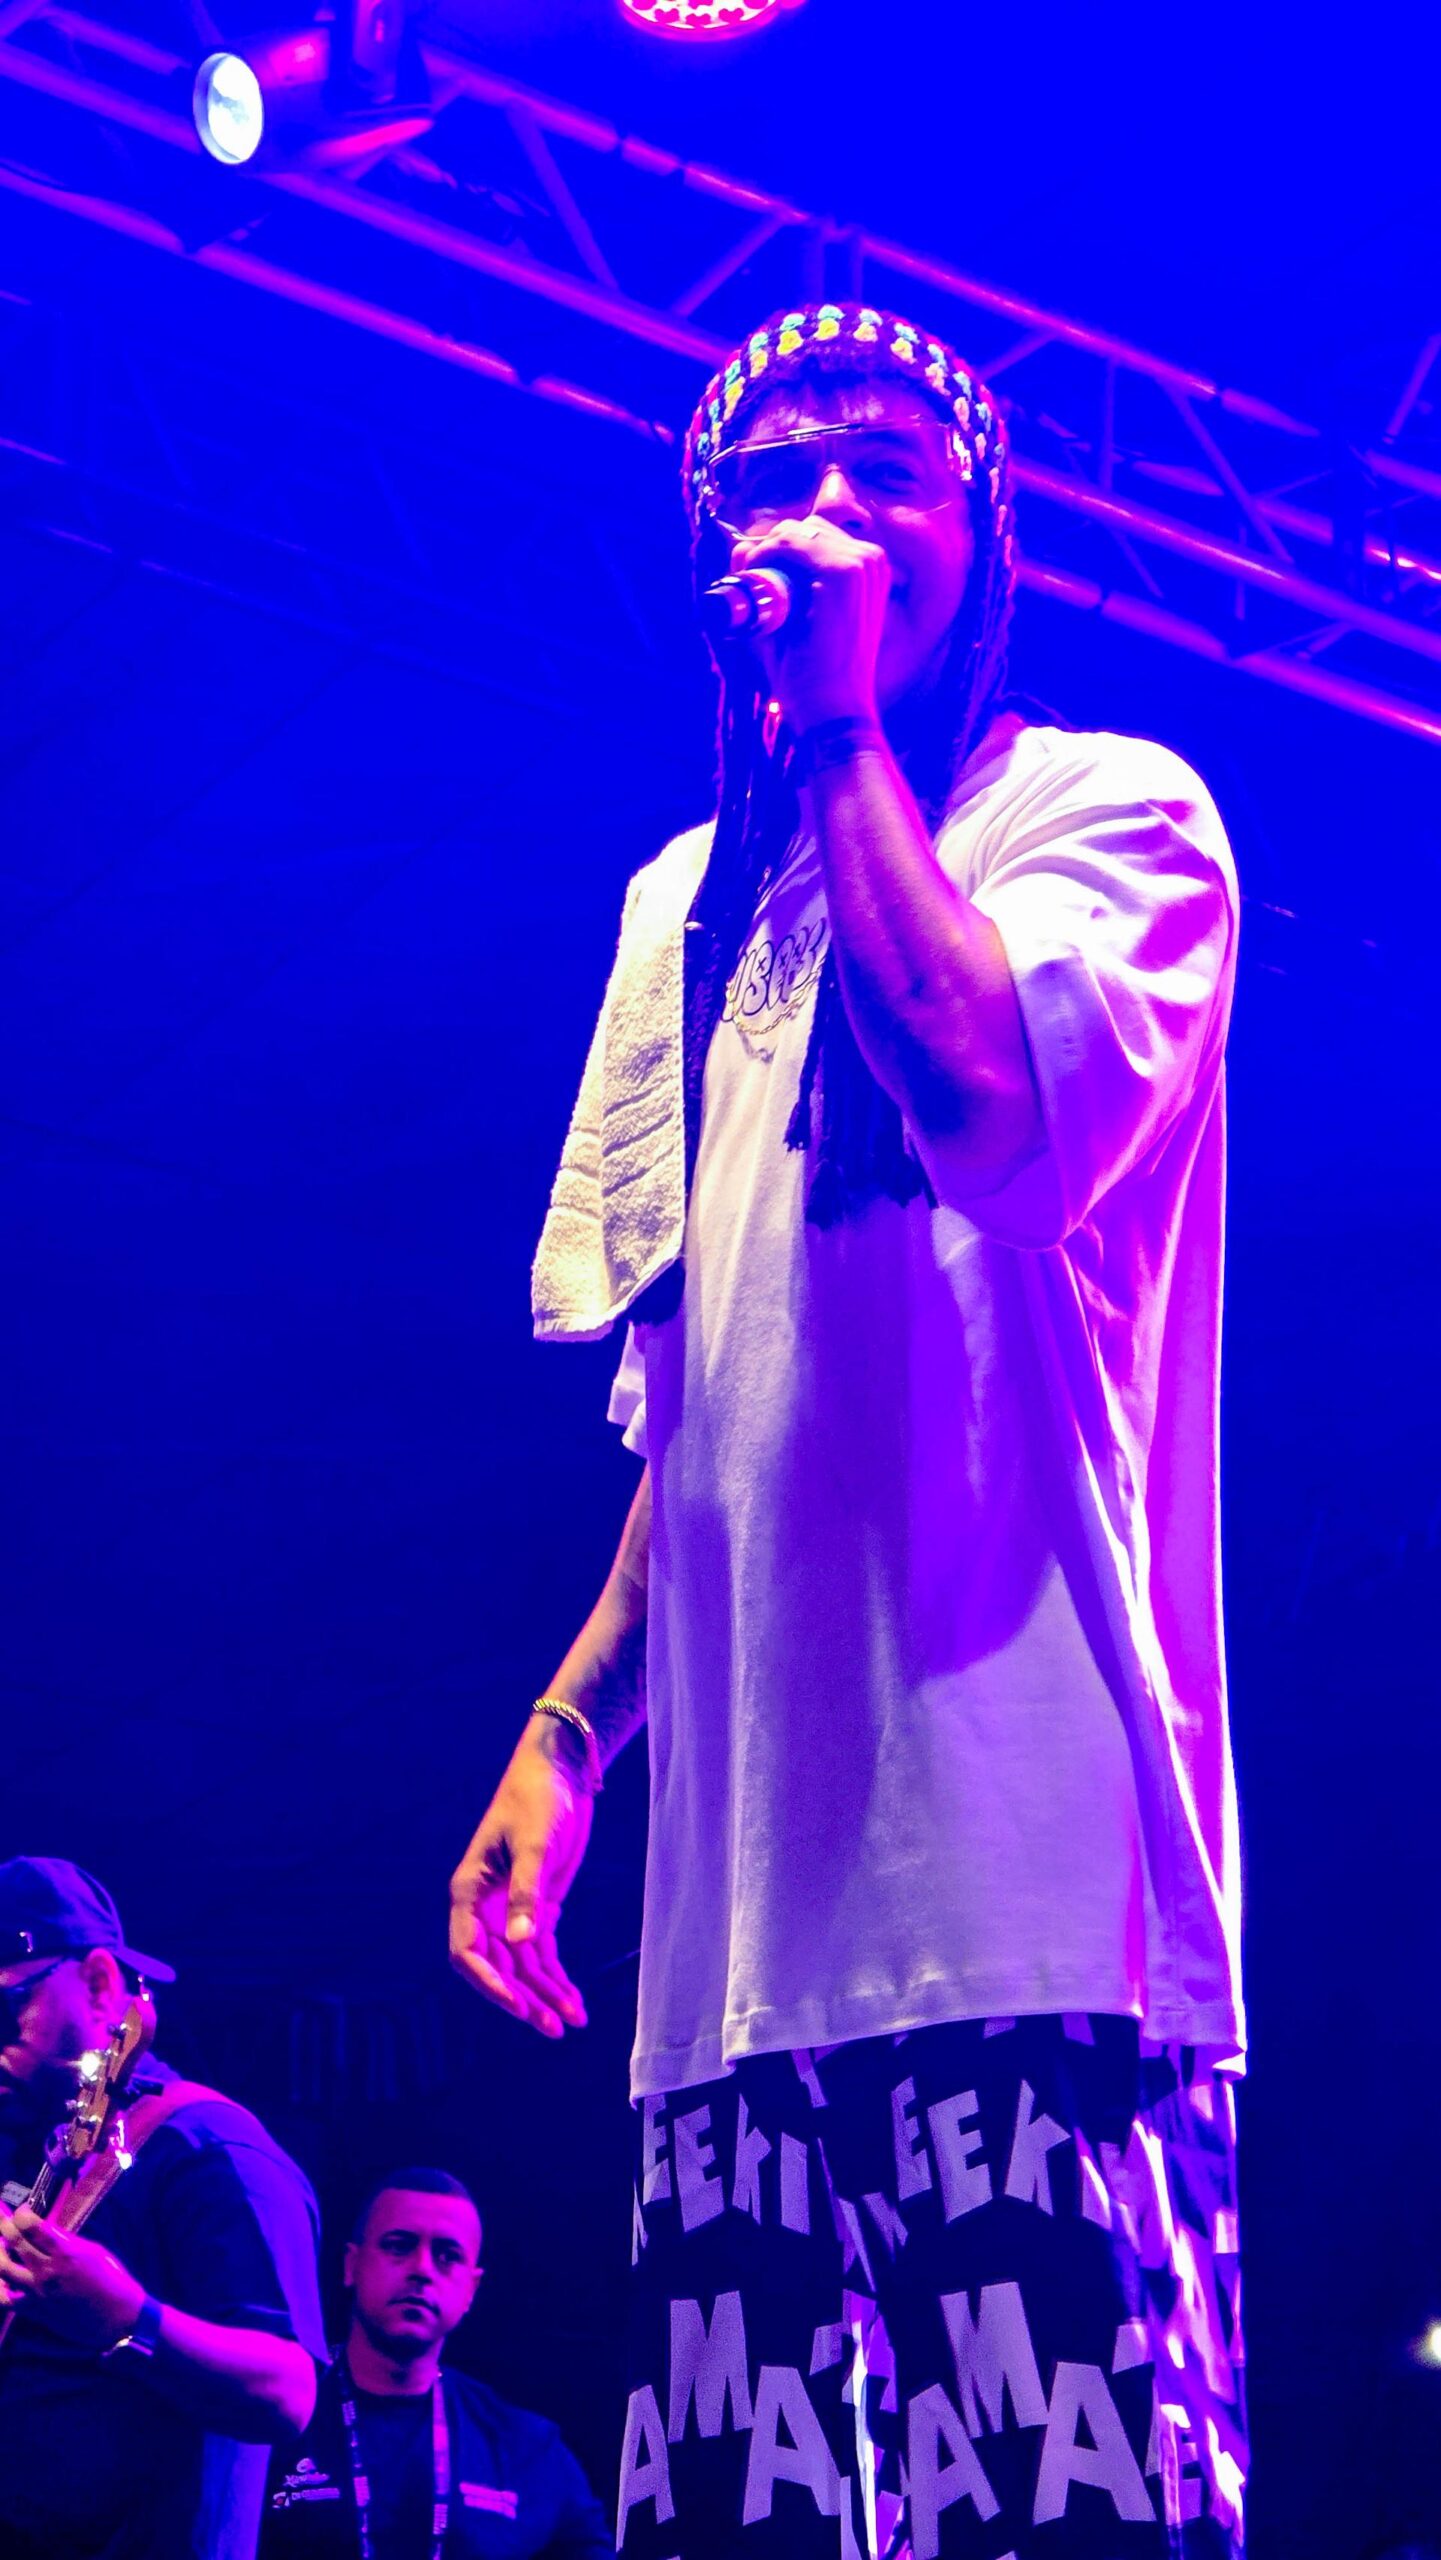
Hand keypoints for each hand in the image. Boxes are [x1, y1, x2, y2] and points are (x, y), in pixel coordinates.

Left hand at [0, 2207, 145, 2348]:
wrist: (116, 2317)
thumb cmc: (110, 2278)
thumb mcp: (92, 2250)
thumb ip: (65, 2242)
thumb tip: (44, 2233)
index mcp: (65, 2251)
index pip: (30, 2226)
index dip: (21, 2213)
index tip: (23, 2211)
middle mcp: (47, 2270)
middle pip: (14, 2242)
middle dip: (4, 2226)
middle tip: (4, 2221)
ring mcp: (37, 2292)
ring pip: (3, 2269)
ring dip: (0, 2253)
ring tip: (2, 2246)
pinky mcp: (34, 2310)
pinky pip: (6, 2297)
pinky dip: (1, 2286)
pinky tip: (4, 2279)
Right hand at [449, 1727, 592, 2038]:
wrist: (561, 1771)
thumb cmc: (538, 1798)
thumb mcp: (534, 1843)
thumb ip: (526, 1894)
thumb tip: (521, 1943)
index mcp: (469, 1891)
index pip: (467, 1951)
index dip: (488, 1983)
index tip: (518, 2004)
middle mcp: (485, 1907)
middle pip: (496, 1967)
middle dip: (521, 1998)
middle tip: (551, 2026)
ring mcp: (511, 1909)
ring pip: (522, 1966)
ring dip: (543, 1995)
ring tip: (571, 2022)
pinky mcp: (537, 1907)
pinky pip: (541, 1953)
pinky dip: (555, 1977)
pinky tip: (573, 2002)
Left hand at [728, 515, 890, 734]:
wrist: (834, 711)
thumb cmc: (814, 673)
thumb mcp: (795, 618)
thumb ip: (771, 581)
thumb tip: (740, 545)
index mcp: (868, 569)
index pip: (815, 533)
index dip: (780, 551)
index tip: (761, 581)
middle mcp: (871, 558)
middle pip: (804, 527)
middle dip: (772, 550)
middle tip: (755, 588)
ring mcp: (861, 563)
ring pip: (794, 530)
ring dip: (765, 553)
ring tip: (758, 593)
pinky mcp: (844, 573)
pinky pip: (789, 542)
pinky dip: (764, 555)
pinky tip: (755, 579)